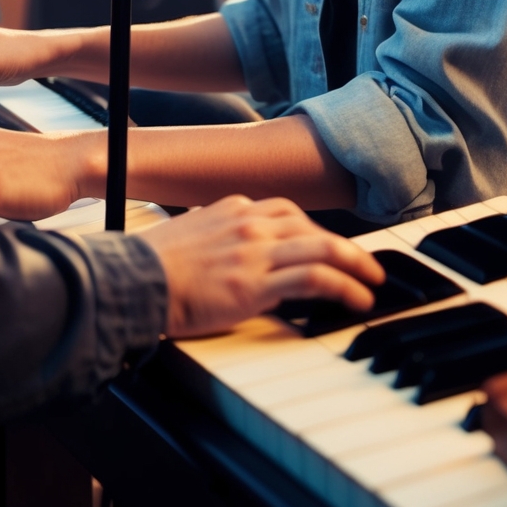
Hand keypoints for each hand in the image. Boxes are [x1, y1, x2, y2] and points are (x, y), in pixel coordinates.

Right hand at [138, 196, 385, 336]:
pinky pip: (314, 278)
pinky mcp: (256, 282)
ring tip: (372, 281)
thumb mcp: (191, 237)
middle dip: (345, 246)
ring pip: (323, 248)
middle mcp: (249, 222)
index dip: (314, 231)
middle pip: (311, 227)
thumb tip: (233, 256)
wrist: (133, 281)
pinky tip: (357, 299)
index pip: (287, 212)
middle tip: (365, 263)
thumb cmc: (152, 267)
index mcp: (234, 208)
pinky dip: (343, 286)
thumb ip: (219, 239)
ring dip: (355, 265)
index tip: (329, 246)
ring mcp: (255, 251)